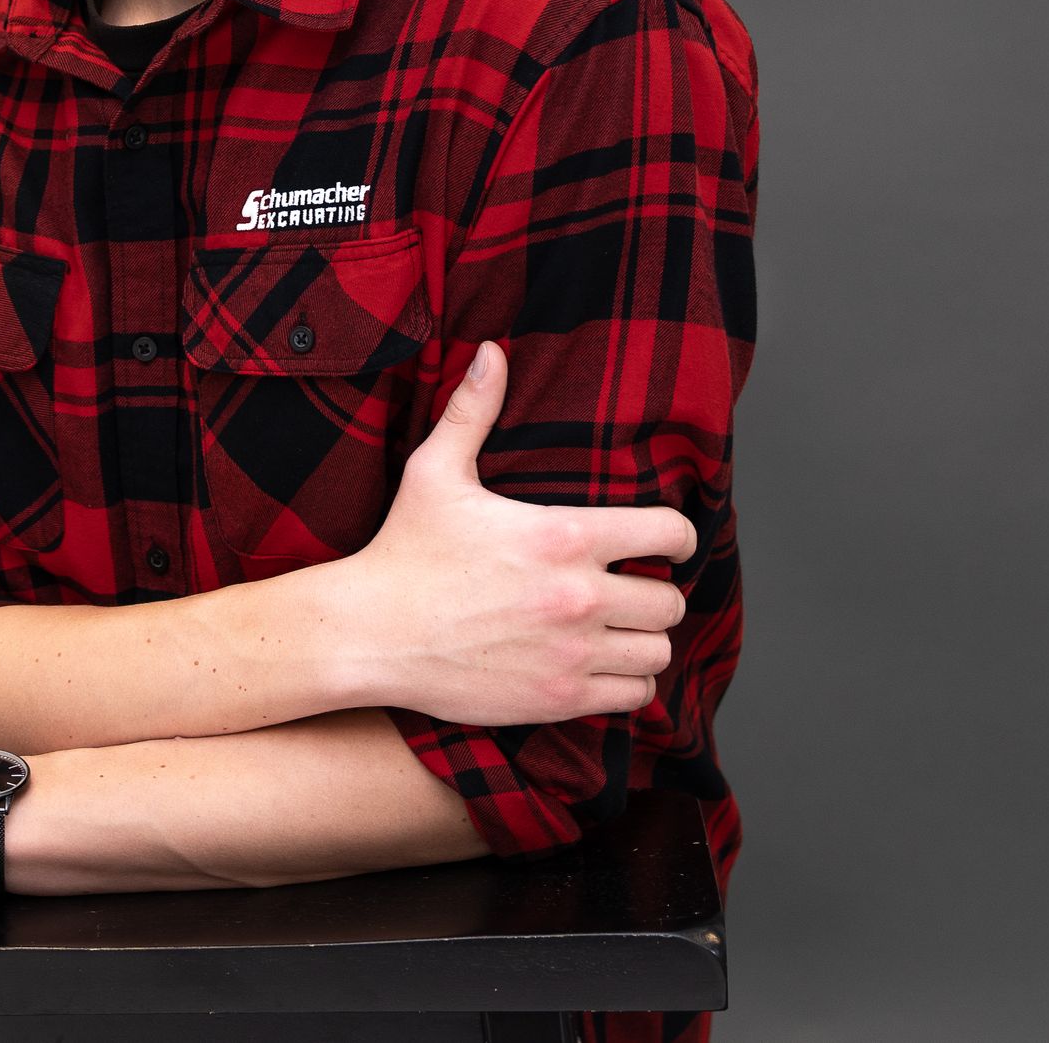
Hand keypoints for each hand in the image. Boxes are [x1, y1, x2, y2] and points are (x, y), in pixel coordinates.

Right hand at [350, 340, 696, 726]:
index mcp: (564, 536)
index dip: (677, 534)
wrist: (372, 633)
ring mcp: (572, 653)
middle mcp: (579, 597)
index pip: (669, 533)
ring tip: (619, 628)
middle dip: (656, 590)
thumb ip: (472, 410)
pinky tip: (600, 663)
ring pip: (657, 651)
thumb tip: (491, 351)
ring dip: (643, 639)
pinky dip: (626, 683)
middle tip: (631, 587)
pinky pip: (633, 697)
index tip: (665, 541)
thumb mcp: (435, 471)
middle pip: (671, 599)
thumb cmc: (404, 550)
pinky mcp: (559, 699)